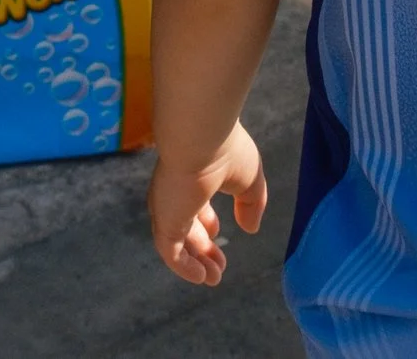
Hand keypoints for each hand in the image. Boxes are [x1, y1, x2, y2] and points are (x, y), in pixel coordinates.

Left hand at [148, 120, 267, 286]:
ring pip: (177, 243)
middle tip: (219, 266)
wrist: (201, 137)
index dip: (206, 222)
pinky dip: (184, 267)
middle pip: (184, 227)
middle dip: (202, 248)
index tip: (218, 234)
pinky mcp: (164, 220)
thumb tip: (250, 229)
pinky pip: (170, 252)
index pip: (194, 205)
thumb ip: (251, 204)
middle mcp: (175, 193)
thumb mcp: (249, 180)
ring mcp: (167, 207)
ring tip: (213, 279)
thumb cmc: (227, 150)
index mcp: (192, 178)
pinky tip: (201, 277)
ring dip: (195, 263)